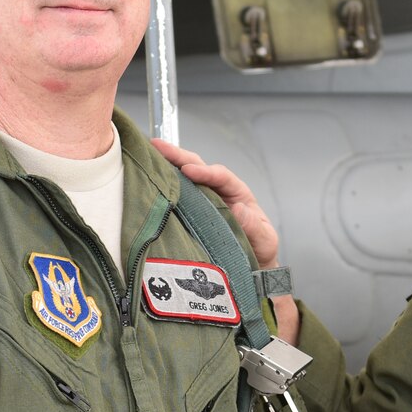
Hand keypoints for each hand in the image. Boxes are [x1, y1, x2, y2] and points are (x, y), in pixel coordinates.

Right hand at [150, 138, 280, 268]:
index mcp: (237, 193)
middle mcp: (218, 191)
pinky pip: (177, 196)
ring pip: (184, 177)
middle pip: (198, 166)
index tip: (189, 171)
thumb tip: (239, 209)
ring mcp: (202, 200)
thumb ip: (254, 226)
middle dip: (178, 156)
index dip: (205, 172)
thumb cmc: (258, 248)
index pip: (221, 176)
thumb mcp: (264, 239)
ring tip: (147, 154)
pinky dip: (163, 186)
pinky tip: (148, 179)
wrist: (251, 265)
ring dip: (166, 165)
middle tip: (157, 146)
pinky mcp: (190, 212)